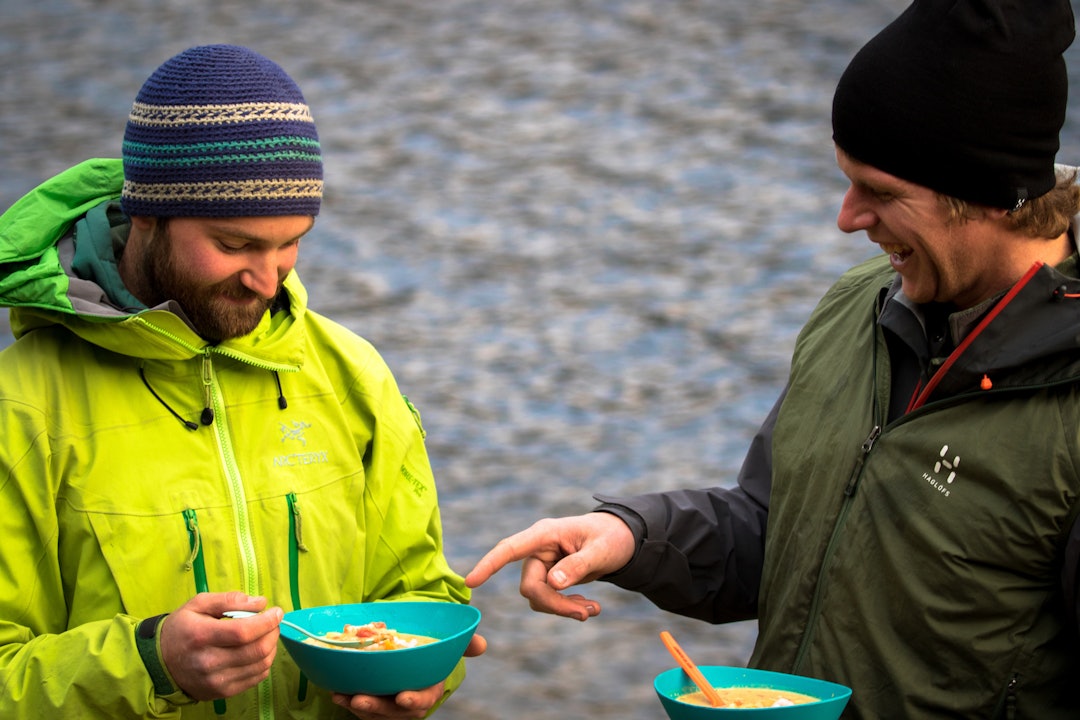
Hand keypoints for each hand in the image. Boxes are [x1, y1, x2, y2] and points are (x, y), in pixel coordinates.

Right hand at [158, 591, 281, 700]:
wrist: (160, 663)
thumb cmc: (182, 628)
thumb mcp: (198, 604)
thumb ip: (229, 599)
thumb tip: (261, 603)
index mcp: (202, 636)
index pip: (244, 632)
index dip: (267, 621)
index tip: (277, 611)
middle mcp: (209, 662)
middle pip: (256, 650)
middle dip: (273, 633)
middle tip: (273, 623)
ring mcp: (216, 681)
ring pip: (260, 665)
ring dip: (271, 647)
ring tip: (266, 635)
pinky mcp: (222, 692)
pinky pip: (256, 678)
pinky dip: (264, 663)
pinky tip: (258, 651)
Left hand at [331, 633, 487, 717]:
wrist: (411, 651)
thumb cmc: (432, 650)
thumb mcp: (448, 644)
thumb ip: (463, 644)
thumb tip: (481, 644)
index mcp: (430, 688)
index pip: (425, 699)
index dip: (415, 700)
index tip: (403, 697)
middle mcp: (409, 700)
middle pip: (395, 711)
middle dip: (378, 708)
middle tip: (361, 699)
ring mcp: (390, 703)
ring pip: (375, 712)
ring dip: (359, 707)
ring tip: (344, 696)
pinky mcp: (374, 701)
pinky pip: (360, 706)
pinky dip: (348, 700)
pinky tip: (337, 692)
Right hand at [464, 513, 635, 620]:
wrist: (619, 540)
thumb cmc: (610, 538)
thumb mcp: (601, 551)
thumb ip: (578, 566)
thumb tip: (553, 584)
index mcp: (545, 534)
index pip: (510, 548)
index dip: (489, 564)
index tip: (471, 581)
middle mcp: (537, 549)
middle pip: (531, 586)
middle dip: (556, 605)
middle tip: (587, 613)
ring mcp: (541, 564)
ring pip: (538, 597)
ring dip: (564, 608)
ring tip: (594, 609)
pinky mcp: (547, 577)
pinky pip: (547, 599)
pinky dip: (567, 607)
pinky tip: (589, 606)